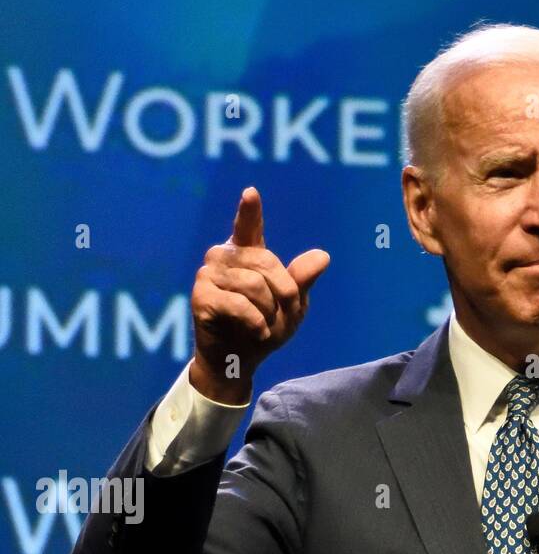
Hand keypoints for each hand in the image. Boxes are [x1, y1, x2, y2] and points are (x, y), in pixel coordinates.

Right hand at [189, 186, 329, 402]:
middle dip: (284, 293)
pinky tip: (257, 330)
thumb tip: (323, 257)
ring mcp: (209, 274)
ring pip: (252, 285)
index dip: (250, 211)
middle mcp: (224, 257)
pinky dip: (255, 321)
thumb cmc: (265, 329)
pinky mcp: (201, 296)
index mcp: (246, 253)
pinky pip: (238, 303)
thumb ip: (302, 281)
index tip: (251, 193)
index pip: (248, 227)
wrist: (240, 360)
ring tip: (265, 324)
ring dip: (269, 311)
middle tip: (285, 314)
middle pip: (265, 262)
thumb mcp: (291, 306)